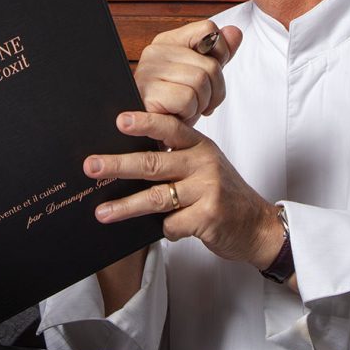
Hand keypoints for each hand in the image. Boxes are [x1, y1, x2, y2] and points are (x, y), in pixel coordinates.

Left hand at [85, 112, 285, 271]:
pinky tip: (170, 229)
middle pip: (153, 163)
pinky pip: (171, 224)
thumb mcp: (203, 167)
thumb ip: (175, 159)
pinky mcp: (209, 217)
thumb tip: (126, 160)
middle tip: (91, 166)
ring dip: (125, 206)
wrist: (258, 227)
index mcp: (200, 145)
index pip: (170, 127)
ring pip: (156, 197)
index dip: (145, 122)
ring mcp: (207, 190)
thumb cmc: (222, 195)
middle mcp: (204, 163)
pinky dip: (165, 229)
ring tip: (102, 212)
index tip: (119, 120)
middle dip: (118, 164)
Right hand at [135, 20, 243, 124]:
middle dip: (214, 91)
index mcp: (169, 41)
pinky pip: (187, 99)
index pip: (208, 29)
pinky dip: (188, 112)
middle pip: (211, 64)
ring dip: (201, 104)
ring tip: (186, 108)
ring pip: (201, 81)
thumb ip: (218, 54)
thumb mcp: (201, 76)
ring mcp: (149, 70)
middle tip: (200, 102)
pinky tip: (176, 114)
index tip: (209, 76)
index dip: (220, 54)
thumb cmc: (175, 104)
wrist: (152, 132)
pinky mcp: (148, 92)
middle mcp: (156, 51)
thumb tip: (235, 32)